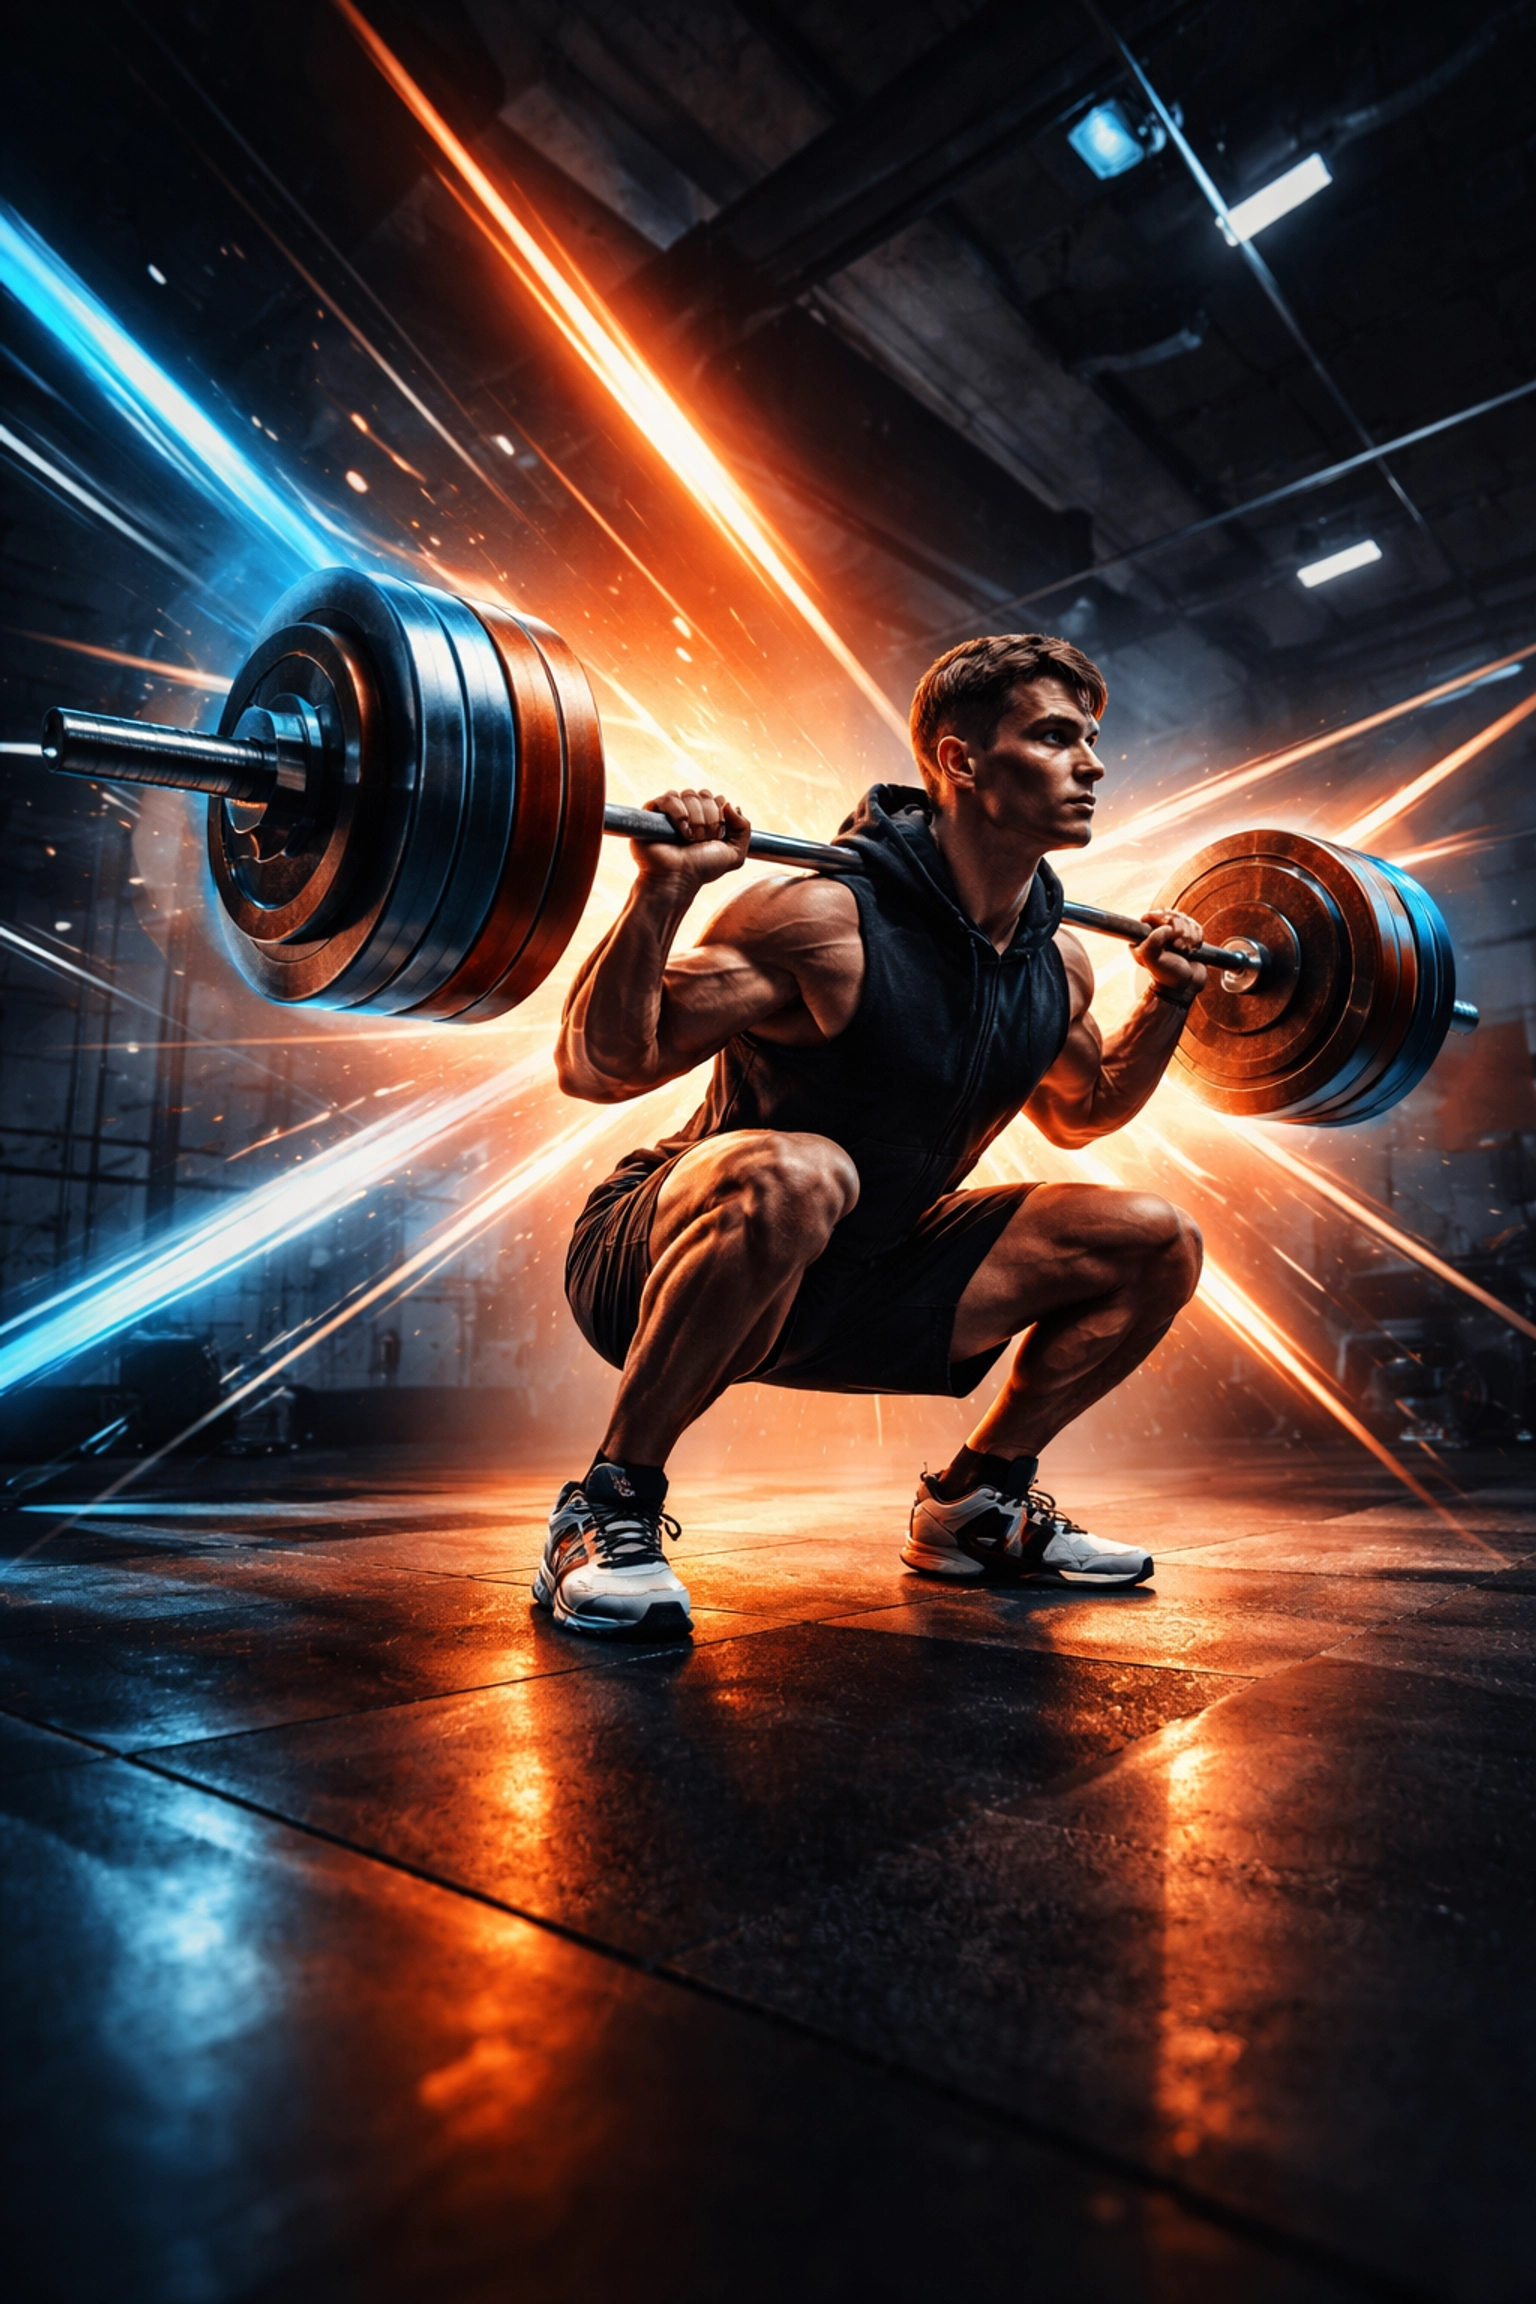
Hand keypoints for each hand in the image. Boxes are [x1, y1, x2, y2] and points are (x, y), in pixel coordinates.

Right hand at [633, 787, 750, 887]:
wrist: (678, 878)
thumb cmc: (701, 868)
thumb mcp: (735, 853)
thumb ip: (744, 827)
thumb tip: (730, 804)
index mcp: (707, 817)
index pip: (718, 799)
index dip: (720, 817)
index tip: (716, 837)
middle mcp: (689, 812)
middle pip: (705, 795)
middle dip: (709, 820)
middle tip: (702, 840)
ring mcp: (670, 811)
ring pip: (689, 795)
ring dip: (695, 819)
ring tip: (690, 839)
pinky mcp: (652, 811)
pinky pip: (669, 798)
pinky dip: (679, 814)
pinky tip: (681, 832)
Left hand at [1131, 908, 1206, 1004]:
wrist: (1185, 987)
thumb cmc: (1166, 976)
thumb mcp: (1153, 960)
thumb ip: (1153, 942)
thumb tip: (1166, 927)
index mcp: (1142, 936)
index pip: (1153, 914)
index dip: (1165, 920)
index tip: (1170, 933)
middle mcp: (1155, 932)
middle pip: (1172, 914)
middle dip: (1180, 930)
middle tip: (1179, 946)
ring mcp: (1171, 933)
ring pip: (1185, 919)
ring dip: (1189, 936)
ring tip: (1185, 951)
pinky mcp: (1186, 936)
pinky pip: (1195, 926)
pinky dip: (1197, 937)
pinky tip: (1192, 950)